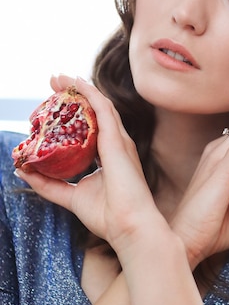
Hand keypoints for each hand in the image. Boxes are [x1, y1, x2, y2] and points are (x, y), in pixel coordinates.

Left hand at [16, 75, 161, 255]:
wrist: (129, 226)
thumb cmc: (108, 215)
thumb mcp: (71, 196)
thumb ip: (48, 184)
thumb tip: (22, 170)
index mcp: (109, 155)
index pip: (92, 125)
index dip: (76, 111)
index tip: (56, 102)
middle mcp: (116, 143)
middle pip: (95, 110)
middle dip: (75, 93)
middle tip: (55, 82)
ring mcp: (119, 140)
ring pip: (99, 104)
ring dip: (80, 88)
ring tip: (60, 78)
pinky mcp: (117, 140)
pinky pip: (103, 109)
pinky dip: (90, 93)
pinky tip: (76, 83)